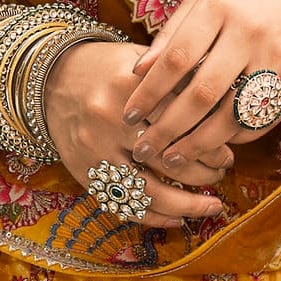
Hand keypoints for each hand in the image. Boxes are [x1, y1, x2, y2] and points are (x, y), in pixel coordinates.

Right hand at [45, 36, 228, 224]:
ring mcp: (95, 150)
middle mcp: (111, 119)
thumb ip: (178, 80)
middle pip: (171, 157)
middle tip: (222, 172)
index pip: (183, 120)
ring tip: (210, 205)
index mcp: (131, 86)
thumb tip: (225, 108)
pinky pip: (124, 205)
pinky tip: (177, 219)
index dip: (212, 140)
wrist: (51, 80)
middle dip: (205, 172)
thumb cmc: (108, 70)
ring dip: (187, 204)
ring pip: (150, 190)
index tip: (228, 150)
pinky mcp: (84, 172)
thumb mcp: (142, 61)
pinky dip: (154, 217)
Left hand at [124, 0, 280, 174]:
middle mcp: (248, 33)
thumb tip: (137, 73)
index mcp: (218, 8)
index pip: (176, 59)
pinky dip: (236, 136)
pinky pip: (263, 118)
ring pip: (233, 114)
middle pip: (202, 93)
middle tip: (146, 148)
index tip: (129, 115)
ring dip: (199, 143)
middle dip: (169, 128)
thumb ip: (171, 35)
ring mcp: (276, 56)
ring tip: (174, 157)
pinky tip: (215, 143)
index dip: (150, 92)